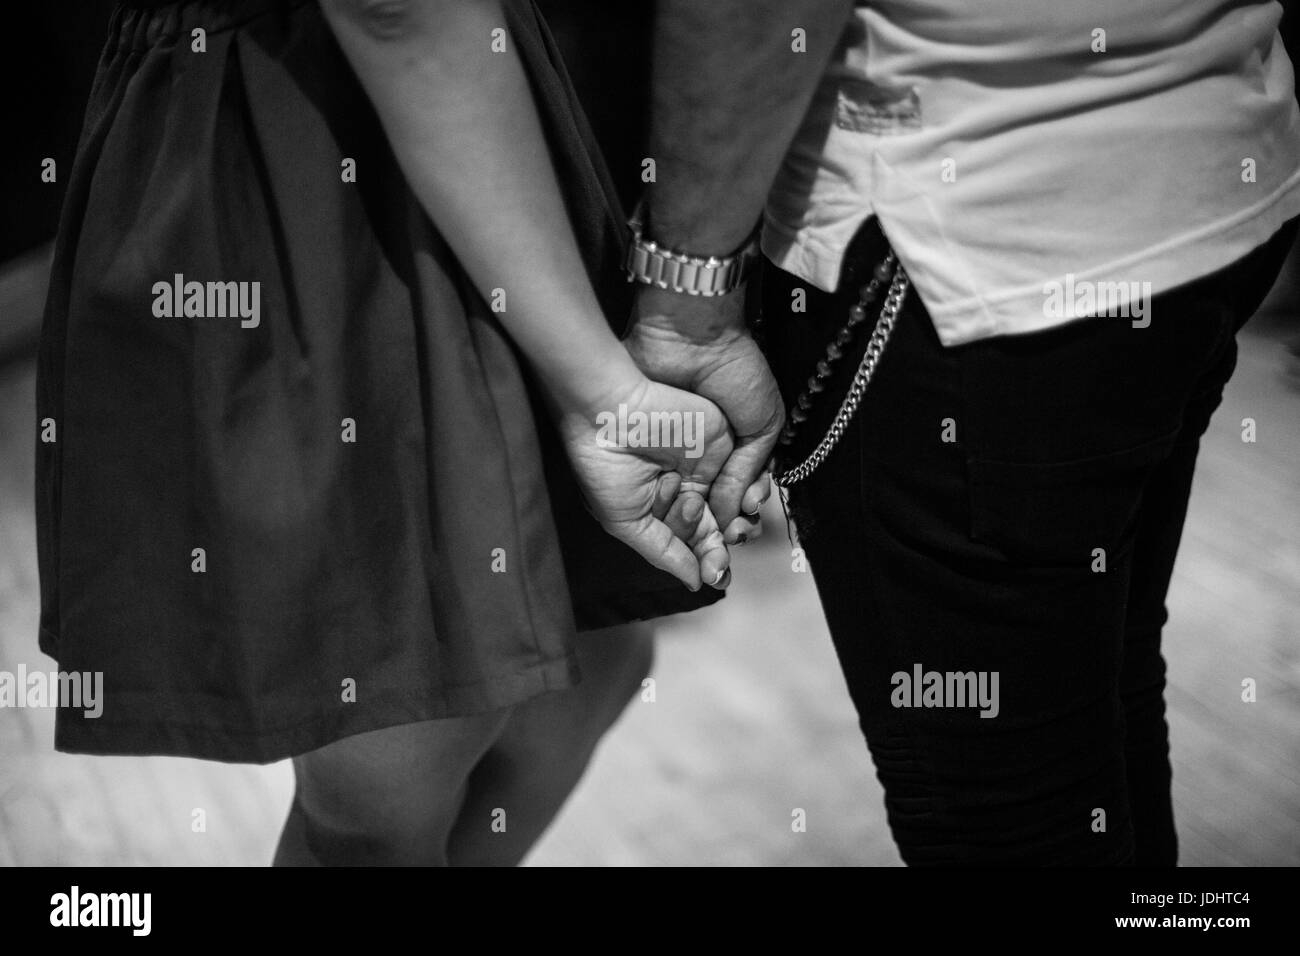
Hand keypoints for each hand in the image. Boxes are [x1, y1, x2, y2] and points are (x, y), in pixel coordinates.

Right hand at [555, 374, 734, 590]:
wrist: (611, 412)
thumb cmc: (604, 465)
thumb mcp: (627, 520)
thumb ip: (664, 553)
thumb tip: (697, 584)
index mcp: (659, 507)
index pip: (691, 542)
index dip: (705, 561)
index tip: (713, 577)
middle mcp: (685, 488)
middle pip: (715, 530)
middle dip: (717, 549)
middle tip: (713, 557)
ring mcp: (706, 468)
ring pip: (733, 508)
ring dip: (729, 524)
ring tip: (690, 504)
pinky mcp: (722, 445)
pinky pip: (745, 478)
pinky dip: (745, 496)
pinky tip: (733, 504)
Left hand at [624, 284, 783, 542]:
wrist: (692, 339)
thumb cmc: (736, 374)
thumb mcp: (763, 425)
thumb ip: (749, 470)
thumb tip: (735, 510)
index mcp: (738, 446)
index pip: (742, 492)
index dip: (746, 510)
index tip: (748, 519)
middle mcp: (705, 454)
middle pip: (713, 503)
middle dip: (724, 523)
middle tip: (731, 534)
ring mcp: (675, 453)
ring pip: (685, 501)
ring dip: (698, 520)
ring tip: (712, 529)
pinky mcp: (648, 449)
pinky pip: (657, 487)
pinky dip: (668, 504)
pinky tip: (683, 511)